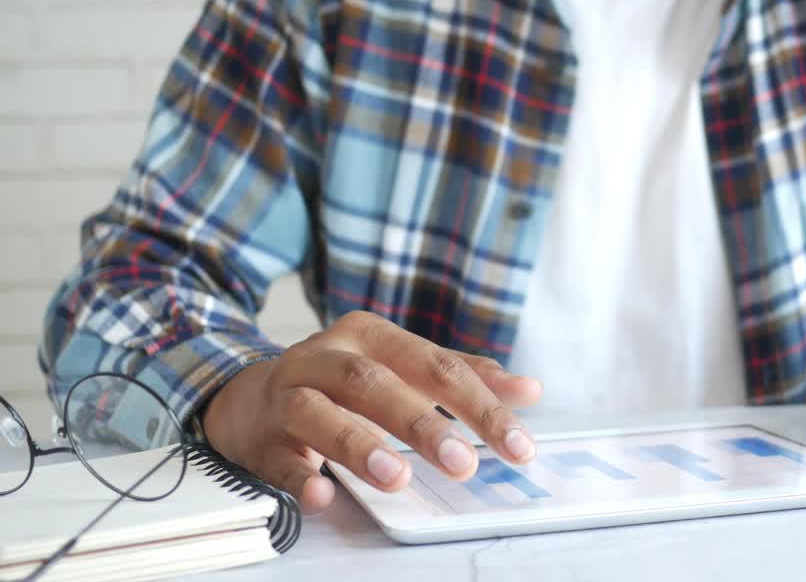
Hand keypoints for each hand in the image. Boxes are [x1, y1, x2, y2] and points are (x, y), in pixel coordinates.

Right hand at [200, 311, 542, 512]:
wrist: (249, 395)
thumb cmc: (343, 382)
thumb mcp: (401, 367)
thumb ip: (463, 376)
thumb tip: (530, 390)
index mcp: (371, 336)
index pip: (435, 366)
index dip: (480, 405)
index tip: (518, 444)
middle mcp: (327, 357)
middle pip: (377, 385)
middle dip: (424, 424)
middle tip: (464, 463)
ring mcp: (289, 395)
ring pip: (322, 413)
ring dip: (361, 446)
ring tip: (398, 478)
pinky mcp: (261, 437)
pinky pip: (279, 458)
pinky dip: (301, 476)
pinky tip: (323, 495)